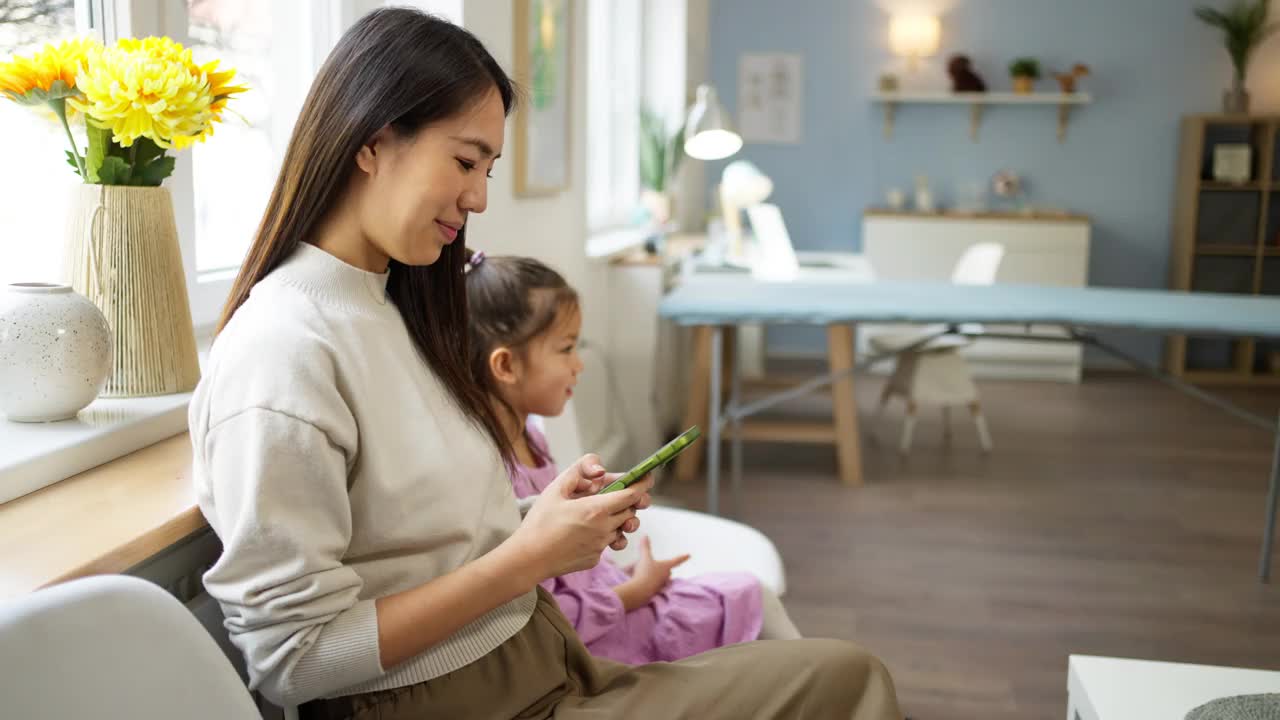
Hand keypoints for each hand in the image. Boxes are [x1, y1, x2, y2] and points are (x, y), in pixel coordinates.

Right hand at [510, 454, 654, 581]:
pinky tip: (583, 532)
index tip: (647, 477)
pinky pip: (607, 543)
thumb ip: (579, 471)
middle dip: (630, 501)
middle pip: (631, 511)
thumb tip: (600, 470)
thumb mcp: (555, 489)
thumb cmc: (539, 522)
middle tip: (619, 494)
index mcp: (596, 509)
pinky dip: (602, 534)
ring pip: (622, 529)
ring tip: (602, 514)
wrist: (527, 559)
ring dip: (618, 518)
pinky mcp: (595, 559)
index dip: (643, 484)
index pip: (633, 494)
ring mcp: (601, 546)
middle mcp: (604, 529)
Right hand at [613, 536, 689, 610]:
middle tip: (668, 568)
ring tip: (655, 575)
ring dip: (660, 577)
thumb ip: (645, 547)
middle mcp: (666, 576)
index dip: (683, 557)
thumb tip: (645, 536)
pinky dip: (653, 584)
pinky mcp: (654, 592)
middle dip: (668, 570)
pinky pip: (656, 586)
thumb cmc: (645, 572)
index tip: (689, 555)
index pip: (677, 560)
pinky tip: (647, 583)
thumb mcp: (644, 558)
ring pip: (663, 580)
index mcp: (666, 567)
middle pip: (669, 572)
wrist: (640, 590)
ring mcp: (661, 585)